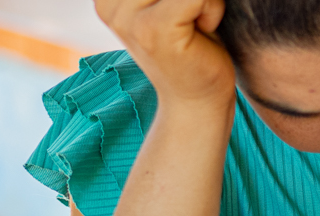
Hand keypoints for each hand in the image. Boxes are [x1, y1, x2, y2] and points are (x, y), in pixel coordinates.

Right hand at [95, 0, 236, 111]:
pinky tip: (201, 31)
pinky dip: (211, 9)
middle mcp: (108, 2)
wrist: (197, 101)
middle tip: (191, 17)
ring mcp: (128, 17)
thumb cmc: (192, 46)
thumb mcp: (173, 4)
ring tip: (196, 24)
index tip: (178, 11)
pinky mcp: (154, 29)